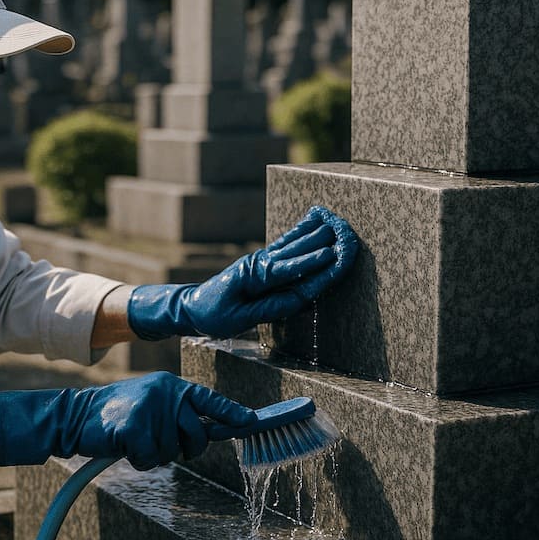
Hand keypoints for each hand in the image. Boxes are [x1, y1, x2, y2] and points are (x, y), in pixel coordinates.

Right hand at [0, 371, 256, 469]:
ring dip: (153, 454)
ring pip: (171, 452)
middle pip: (196, 436)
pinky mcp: (134, 427)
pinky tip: (122, 445)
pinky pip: (149, 459)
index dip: (233, 413)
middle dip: (183, 448)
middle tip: (157, 442)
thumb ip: (183, 414)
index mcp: (172, 386)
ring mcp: (150, 409)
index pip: (210, 400)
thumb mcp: (153, 406)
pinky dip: (136, 460)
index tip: (253, 422)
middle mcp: (165, 393)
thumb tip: (219, 428)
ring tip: (133, 439)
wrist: (75, 415)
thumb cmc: (118, 415)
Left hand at [127, 206, 358, 339]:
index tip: (333, 255)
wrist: (194, 306)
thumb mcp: (240, 318)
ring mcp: (261, 260)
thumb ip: (270, 308)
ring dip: (314, 233)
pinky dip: (301, 232)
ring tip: (334, 220)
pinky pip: (285, 245)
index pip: (287, 270)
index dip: (311, 263)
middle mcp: (259, 264)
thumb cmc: (215, 315)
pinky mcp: (262, 262)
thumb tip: (300, 299)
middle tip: (344, 232)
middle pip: (294, 252)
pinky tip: (313, 221)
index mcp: (253, 278)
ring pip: (291, 244)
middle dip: (320, 243)